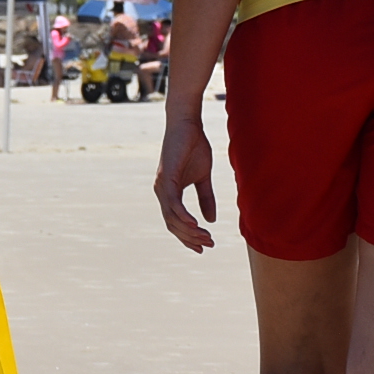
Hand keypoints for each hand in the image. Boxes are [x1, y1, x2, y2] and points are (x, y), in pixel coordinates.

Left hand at [155, 100, 217, 252]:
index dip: (188, 237)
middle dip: (190, 238)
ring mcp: (162, 186)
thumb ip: (206, 198)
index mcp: (169, 193)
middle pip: (172, 224)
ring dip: (189, 231)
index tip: (204, 247)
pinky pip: (172, 203)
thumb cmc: (194, 148)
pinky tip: (195, 225)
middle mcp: (162, 192)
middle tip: (209, 245)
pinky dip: (183, 216)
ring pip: (172, 217)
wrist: (187, 125)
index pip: (175, 222)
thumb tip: (211, 219)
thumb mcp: (203, 178)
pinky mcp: (166, 178)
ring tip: (206, 238)